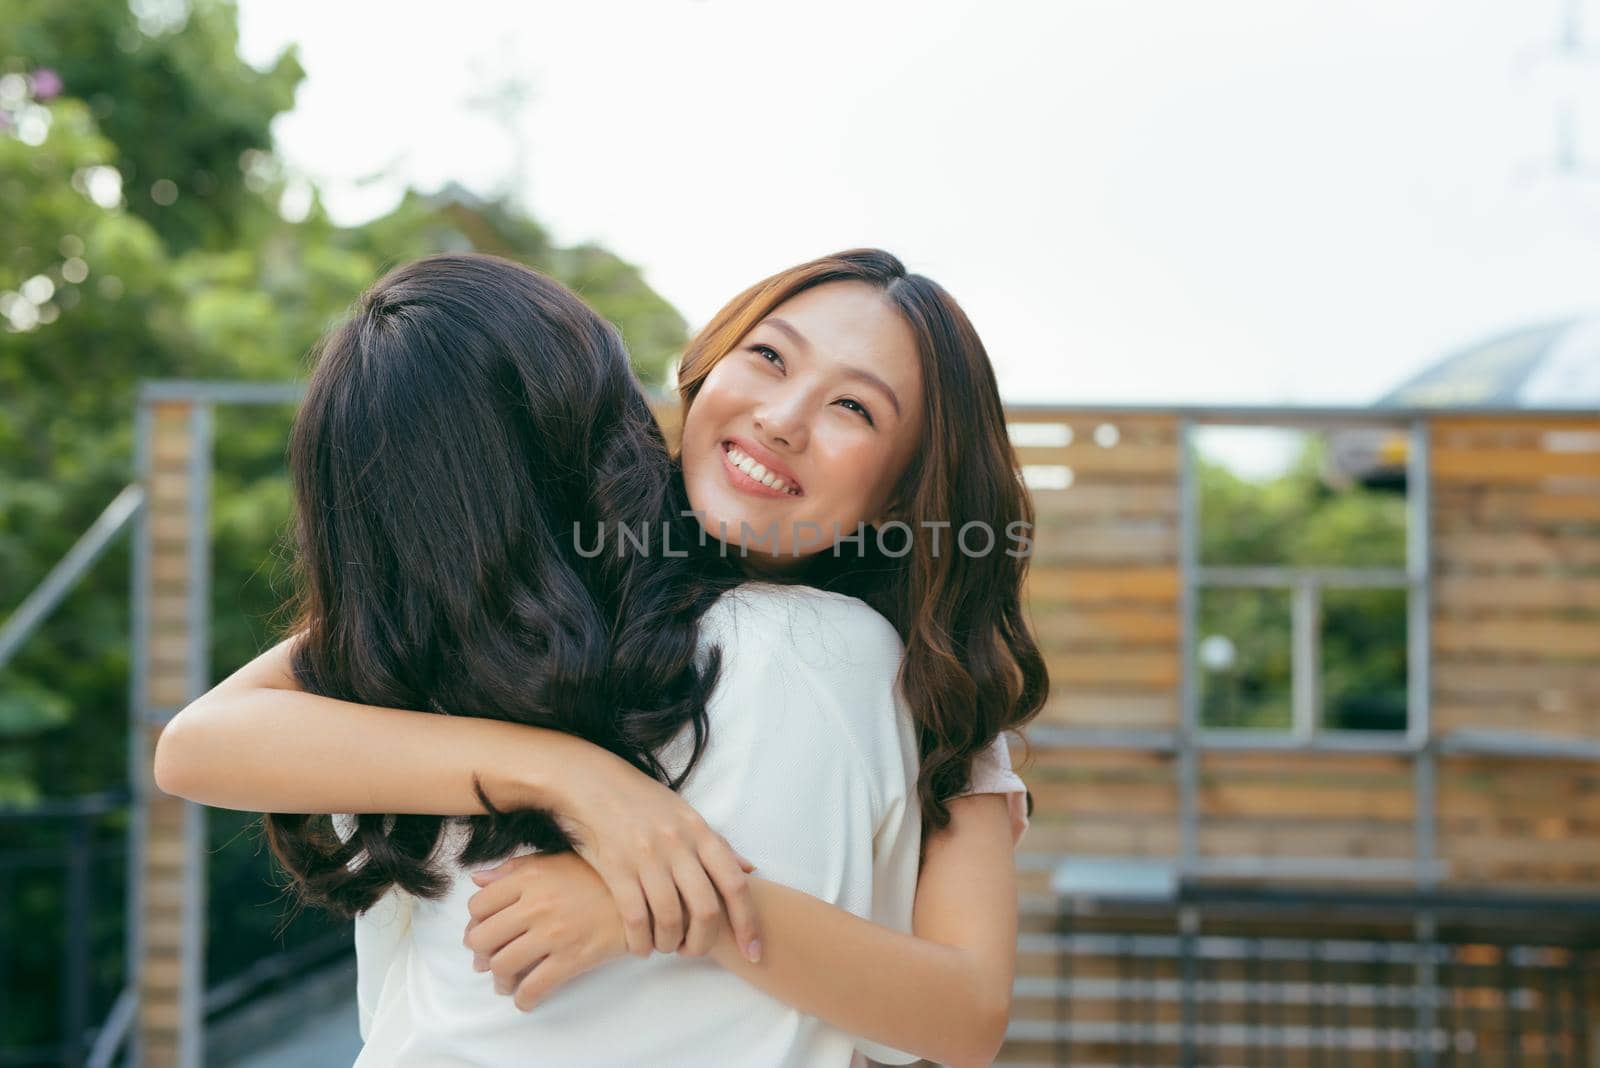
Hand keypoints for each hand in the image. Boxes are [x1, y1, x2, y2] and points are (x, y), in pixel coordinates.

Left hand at [463, 852, 629, 1010]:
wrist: (643, 896)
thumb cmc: (600, 877)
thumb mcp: (557, 860)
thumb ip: (515, 868)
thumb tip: (478, 879)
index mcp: (530, 877)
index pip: (479, 904)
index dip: (476, 921)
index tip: (484, 930)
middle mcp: (536, 904)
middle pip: (482, 938)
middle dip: (480, 953)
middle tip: (489, 959)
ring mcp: (553, 934)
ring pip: (502, 965)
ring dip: (499, 979)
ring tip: (507, 981)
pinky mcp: (571, 959)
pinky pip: (533, 988)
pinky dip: (523, 999)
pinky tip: (526, 998)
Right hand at [553, 747, 761, 961]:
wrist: (591, 783)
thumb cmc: (643, 801)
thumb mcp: (686, 814)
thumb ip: (717, 844)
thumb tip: (749, 869)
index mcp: (700, 832)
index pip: (735, 884)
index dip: (748, 923)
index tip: (753, 951)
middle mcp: (678, 844)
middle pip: (705, 909)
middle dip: (703, 942)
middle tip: (693, 951)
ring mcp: (646, 856)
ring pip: (669, 918)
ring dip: (669, 944)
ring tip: (665, 946)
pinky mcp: (616, 868)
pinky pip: (635, 918)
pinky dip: (640, 941)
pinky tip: (640, 946)